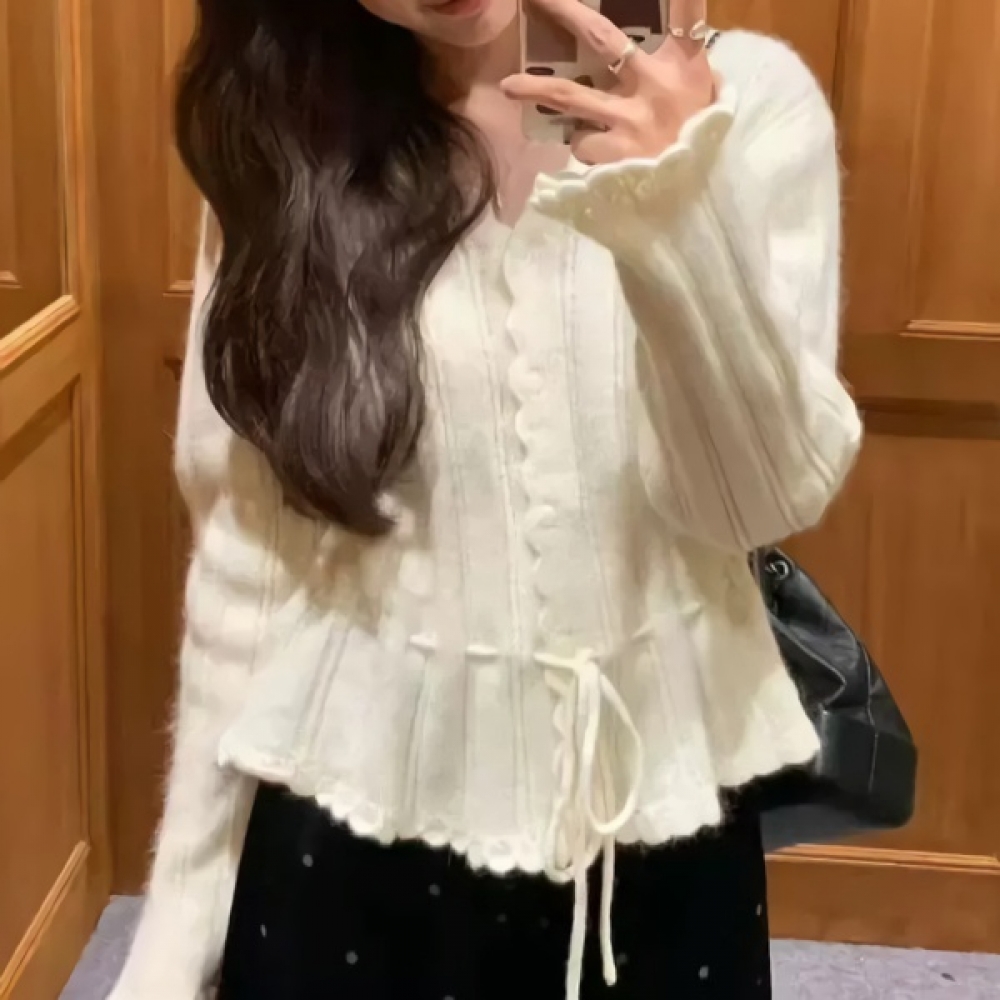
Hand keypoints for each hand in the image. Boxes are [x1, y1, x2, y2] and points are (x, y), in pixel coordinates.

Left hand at [502, 0, 715, 164]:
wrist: (700, 202)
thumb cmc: (702, 144)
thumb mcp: (707, 99)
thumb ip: (686, 70)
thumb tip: (683, 39)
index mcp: (685, 67)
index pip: (686, 13)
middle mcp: (654, 85)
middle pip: (603, 38)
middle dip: (565, 12)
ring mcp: (628, 121)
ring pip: (571, 95)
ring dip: (536, 88)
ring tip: (508, 86)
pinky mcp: (611, 155)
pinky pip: (582, 142)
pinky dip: (584, 145)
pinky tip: (598, 154)